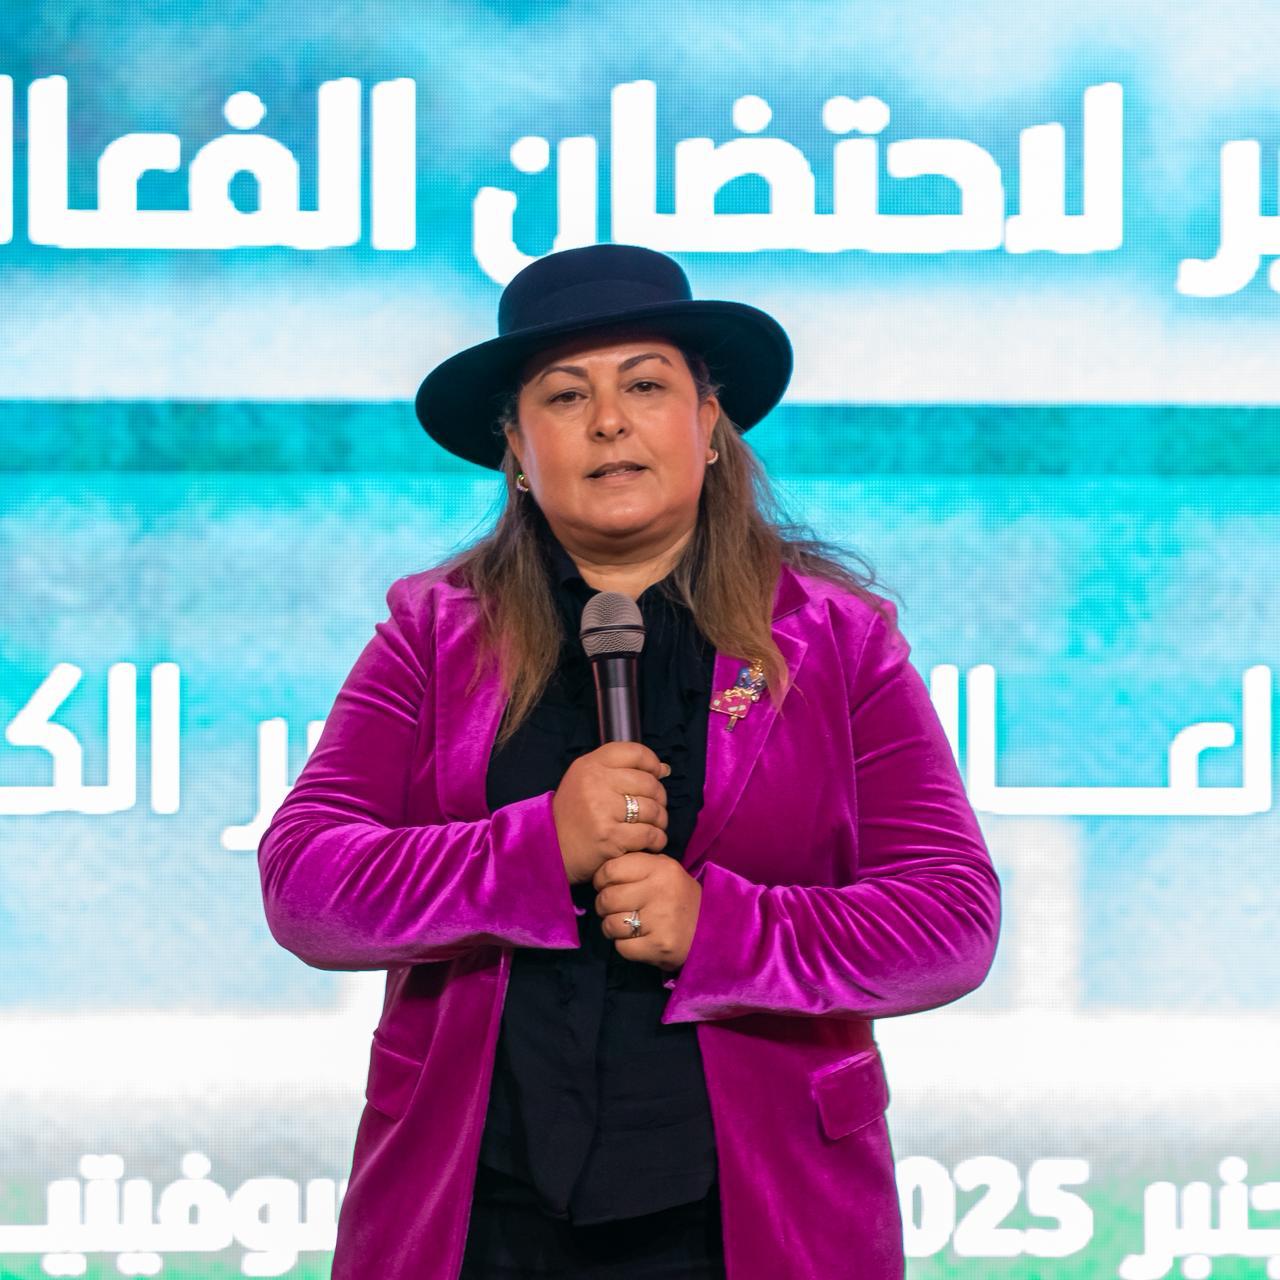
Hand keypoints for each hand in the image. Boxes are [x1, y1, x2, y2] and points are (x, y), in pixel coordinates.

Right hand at [553, 742, 671, 885]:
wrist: (552, 849)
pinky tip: (652, 841)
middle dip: (659, 797)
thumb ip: (621, 770)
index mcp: (590, 765)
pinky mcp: (609, 836)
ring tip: (653, 826)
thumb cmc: (575, 814)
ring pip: (653, 809)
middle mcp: (595, 782)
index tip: (657, 775)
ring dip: (660, 821)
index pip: (635, 752)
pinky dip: (657, 840)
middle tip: (655, 808)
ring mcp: (602, 809)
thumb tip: (664, 769)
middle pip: (649, 782)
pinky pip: (649, 834)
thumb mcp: (586, 780)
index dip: (653, 763)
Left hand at [593, 851, 701, 971]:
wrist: (712, 929)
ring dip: (612, 928)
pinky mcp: (660, 946)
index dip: (601, 880)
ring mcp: (661, 920)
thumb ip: (636, 864)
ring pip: (610, 924)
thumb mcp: (664, 869)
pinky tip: (637, 940)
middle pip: (607, 898)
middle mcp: (661, 890)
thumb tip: (600, 872)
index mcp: (660, 867)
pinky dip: (625, 946)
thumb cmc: (679, 896)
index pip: (610, 869)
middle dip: (603, 907)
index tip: (607, 887)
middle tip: (613, 910)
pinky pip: (622, 947)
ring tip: (626, 926)